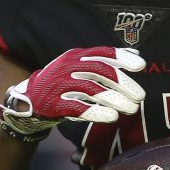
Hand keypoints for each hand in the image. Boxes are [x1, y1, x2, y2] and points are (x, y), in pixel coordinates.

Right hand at [0, 46, 145, 141]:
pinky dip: (95, 112)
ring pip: (91, 90)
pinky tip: (111, 117)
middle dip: (123, 84)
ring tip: (131, 109)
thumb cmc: (61, 83)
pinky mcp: (53, 104)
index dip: (122, 58)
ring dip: (114, 99)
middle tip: (140, 96)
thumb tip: (135, 52)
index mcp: (75, 56)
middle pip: (100, 72)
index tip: (141, 65)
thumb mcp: (79, 66)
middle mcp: (67, 67)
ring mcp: (59, 85)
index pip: (102, 53)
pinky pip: (77, 108)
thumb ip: (105, 60)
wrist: (28, 101)